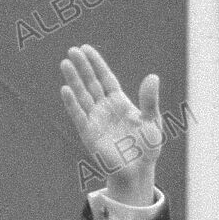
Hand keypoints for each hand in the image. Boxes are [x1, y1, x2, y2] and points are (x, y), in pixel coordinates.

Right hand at [61, 44, 160, 205]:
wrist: (139, 171)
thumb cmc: (147, 147)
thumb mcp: (153, 122)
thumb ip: (150, 100)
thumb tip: (153, 76)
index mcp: (119, 103)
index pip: (105, 78)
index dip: (96, 64)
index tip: (86, 48)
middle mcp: (104, 109)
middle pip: (91, 83)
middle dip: (82, 67)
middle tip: (72, 50)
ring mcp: (95, 120)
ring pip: (82, 96)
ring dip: (74, 80)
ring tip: (65, 63)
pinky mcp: (89, 133)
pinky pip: (79, 115)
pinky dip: (72, 103)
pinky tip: (66, 90)